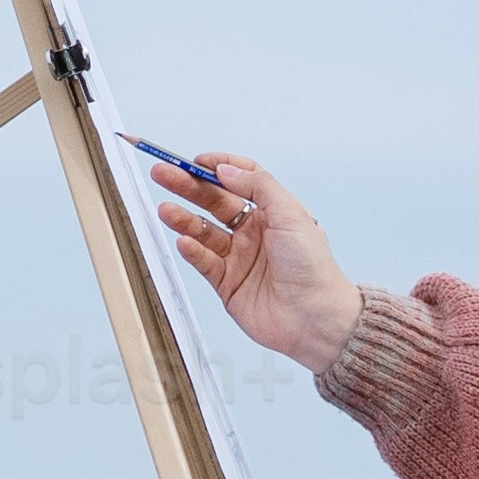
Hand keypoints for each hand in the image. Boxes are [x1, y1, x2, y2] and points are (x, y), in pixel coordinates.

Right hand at [148, 156, 362, 375]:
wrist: (314, 317)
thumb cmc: (313, 267)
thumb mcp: (290, 214)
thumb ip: (258, 186)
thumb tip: (226, 169)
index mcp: (272, 212)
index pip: (239, 180)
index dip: (218, 168)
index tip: (196, 161)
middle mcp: (253, 232)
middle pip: (214, 201)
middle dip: (188, 186)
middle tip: (163, 174)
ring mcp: (239, 257)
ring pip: (203, 231)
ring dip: (183, 219)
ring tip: (166, 209)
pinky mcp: (227, 283)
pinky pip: (203, 261)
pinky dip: (191, 250)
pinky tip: (183, 241)